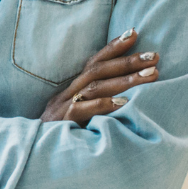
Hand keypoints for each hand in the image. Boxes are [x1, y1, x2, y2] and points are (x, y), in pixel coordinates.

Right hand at [38, 29, 158, 125]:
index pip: (94, 63)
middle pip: (98, 70)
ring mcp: (63, 107)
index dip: (113, 47)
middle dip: (128, 61)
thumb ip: (95, 104)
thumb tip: (128, 95)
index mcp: (72, 89)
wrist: (33, 156)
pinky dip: (104, 104)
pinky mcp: (62, 123)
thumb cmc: (61, 137)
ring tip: (151, 75)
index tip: (134, 32)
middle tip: (154, 56)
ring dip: (125, 80)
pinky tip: (124, 102)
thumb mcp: (78, 117)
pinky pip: (83, 110)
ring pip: (95, 87)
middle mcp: (67, 94)